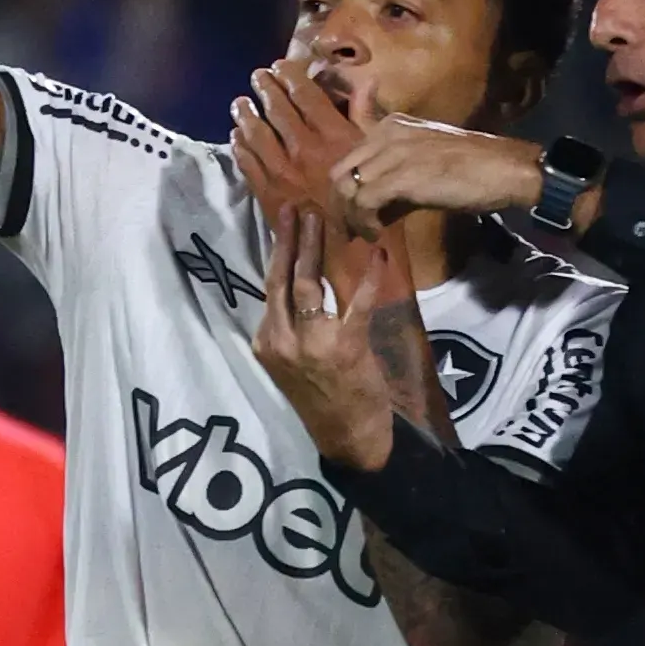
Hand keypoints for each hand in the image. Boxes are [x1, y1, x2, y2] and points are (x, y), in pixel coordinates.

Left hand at [233, 60, 376, 293]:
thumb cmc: (377, 206)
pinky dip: (240, 147)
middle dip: (265, 88)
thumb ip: (367, 117)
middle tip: (257, 76)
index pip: (306, 94)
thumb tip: (366, 82)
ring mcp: (282, 172)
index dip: (291, 75)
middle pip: (277, 109)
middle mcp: (304, 149)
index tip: (281, 65)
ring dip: (246, 114)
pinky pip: (248, 164)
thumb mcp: (377, 156)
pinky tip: (236, 138)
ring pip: (256, 134)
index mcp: (334, 136)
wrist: (356, 255)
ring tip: (239, 102)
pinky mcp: (268, 195)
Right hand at [254, 207, 396, 471]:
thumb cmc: (323, 400)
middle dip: (289, 240)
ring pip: (307, 285)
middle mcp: (281, 340)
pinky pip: (354, 304)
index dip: (277, 253)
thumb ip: (290, 329)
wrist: (347, 438)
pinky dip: (368, 277)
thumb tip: (301, 287)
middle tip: (295, 207)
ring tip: (319, 219)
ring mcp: (311, 344)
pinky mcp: (344, 347)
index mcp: (267, 342)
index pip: (269, 288)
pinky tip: (378, 255)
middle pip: (281, 279)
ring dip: (314, 248)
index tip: (282, 223)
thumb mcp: (291, 364)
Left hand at [332, 117, 543, 237]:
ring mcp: (393, 153)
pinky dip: (364, 222)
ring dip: (350, 217)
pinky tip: (376, 233)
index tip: (350, 212)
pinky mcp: (402, 176)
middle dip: (340, 204)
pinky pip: (364, 201)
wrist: (506, 170)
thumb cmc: (473, 170)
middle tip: (352, 229)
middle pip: (340, 171)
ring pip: (346, 186)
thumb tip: (374, 210)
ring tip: (365, 234)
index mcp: (391, 126)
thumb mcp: (426, 163)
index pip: (350, 155)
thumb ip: (396, 177)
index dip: (345, 189)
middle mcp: (387, 134)